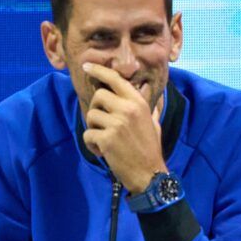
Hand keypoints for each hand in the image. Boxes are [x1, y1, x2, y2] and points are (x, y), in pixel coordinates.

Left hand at [82, 63, 165, 193]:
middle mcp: (127, 109)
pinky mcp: (107, 139)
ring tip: (105, 140)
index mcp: (138, 103)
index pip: (115, 79)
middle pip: (98, 96)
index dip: (99, 70)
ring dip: (93, 129)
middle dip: (96, 109)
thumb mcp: (153, 122)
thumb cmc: (150, 148)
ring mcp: (117, 124)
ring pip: (90, 116)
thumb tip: (148, 90)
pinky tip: (103, 152)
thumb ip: (148, 105)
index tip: (86, 66)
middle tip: (102, 124)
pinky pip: (87, 135)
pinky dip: (91, 144)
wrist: (149, 174)